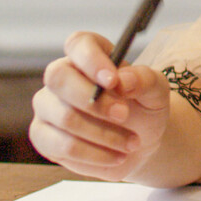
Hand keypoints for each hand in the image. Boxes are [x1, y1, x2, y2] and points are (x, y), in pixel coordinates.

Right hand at [28, 30, 171, 180]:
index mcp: (87, 55)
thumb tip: (123, 79)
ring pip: (64, 117)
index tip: (113, 79)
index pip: (78, 44)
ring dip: (103, 134)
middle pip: (58, 78)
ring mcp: (48, 107)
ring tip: (131, 142)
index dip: (92, 60)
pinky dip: (94, 155)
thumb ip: (144, 79)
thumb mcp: (155, 91)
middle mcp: (61, 77)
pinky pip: (62, 146)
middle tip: (124, 114)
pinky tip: (116, 156)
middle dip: (94, 101)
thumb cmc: (143, 108)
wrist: (139, 143)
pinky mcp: (44, 137)